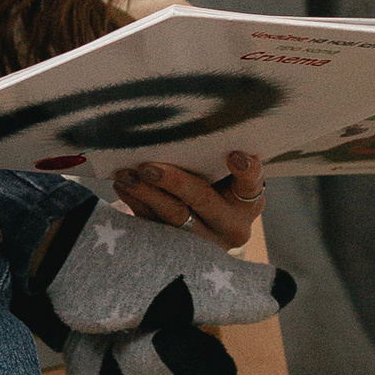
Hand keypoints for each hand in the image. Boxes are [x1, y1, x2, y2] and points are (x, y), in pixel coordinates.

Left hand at [112, 147, 266, 249]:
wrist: (208, 227)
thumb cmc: (218, 185)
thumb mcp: (226, 176)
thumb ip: (215, 158)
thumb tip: (184, 125)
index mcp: (249, 201)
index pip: (251, 182)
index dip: (246, 170)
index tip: (234, 155)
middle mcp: (232, 224)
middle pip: (203, 200)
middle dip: (174, 182)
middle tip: (148, 167)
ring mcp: (205, 241)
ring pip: (174, 217)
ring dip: (146, 194)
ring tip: (126, 175)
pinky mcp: (178, 249)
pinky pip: (155, 226)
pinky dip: (136, 204)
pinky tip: (123, 186)